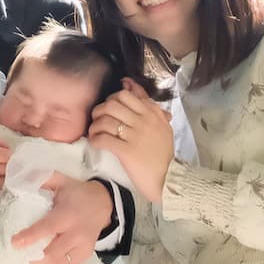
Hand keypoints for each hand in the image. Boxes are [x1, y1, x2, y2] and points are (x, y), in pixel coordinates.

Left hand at [12, 178, 113, 263]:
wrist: (105, 204)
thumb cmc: (77, 193)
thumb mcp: (61, 181)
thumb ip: (42, 180)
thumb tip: (18, 180)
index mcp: (68, 215)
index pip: (48, 227)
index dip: (31, 236)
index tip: (14, 243)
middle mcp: (76, 234)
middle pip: (52, 253)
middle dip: (31, 260)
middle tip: (10, 262)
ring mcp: (82, 249)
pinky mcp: (84, 257)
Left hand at [90, 78, 172, 202]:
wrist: (169, 178)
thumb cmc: (163, 154)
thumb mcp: (162, 126)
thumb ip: (149, 106)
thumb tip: (131, 85)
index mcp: (152, 113)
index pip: (125, 95)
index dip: (111, 100)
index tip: (108, 110)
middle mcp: (144, 121)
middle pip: (111, 105)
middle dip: (99, 111)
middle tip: (97, 120)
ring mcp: (135, 136)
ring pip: (105, 120)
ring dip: (95, 126)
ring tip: (95, 133)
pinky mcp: (127, 151)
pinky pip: (104, 139)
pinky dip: (95, 139)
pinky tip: (95, 143)